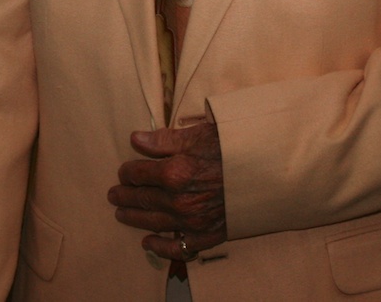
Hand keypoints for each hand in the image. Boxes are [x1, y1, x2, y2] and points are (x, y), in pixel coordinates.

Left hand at [108, 121, 226, 259]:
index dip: (128, 172)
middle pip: (143, 199)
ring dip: (135, 218)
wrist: (266, 169)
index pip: (139, 173)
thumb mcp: (198, 134)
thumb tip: (135, 138)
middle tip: (114, 195)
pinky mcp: (207, 235)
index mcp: (175, 172)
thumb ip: (164, 140)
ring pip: (154, 222)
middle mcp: (179, 200)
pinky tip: (148, 242)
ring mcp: (192, 221)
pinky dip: (161, 247)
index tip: (123, 171)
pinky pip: (178, 246)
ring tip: (121, 214)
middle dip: (125, 196)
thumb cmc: (232, 146)